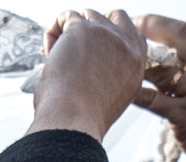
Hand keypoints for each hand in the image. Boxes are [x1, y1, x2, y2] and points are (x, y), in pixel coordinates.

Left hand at [28, 9, 145, 140]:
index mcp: (136, 65)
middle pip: (112, 17)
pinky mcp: (83, 29)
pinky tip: (49, 54)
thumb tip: (93, 60)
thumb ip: (112, 74)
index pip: (132, 34)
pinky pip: (64, 17)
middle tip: (74, 50)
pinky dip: (53, 33)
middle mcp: (126, 47)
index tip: (92, 49)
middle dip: (92, 27)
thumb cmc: (83, 118)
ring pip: (85, 15)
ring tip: (59, 61)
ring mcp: (106, 35)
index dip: (111, 36)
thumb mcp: (113, 97)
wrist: (73, 122)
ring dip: (69, 33)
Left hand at [132, 16, 185, 161]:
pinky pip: (154, 100)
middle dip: (153, 25)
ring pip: (164, 69)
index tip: (159, 25)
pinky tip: (124, 90)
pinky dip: (137, 94)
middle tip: (132, 24)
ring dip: (141, 64)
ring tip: (123, 62)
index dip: (179, 24)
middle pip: (182, 35)